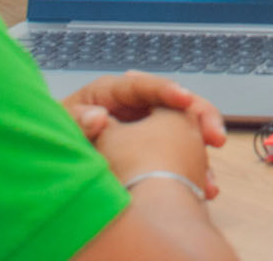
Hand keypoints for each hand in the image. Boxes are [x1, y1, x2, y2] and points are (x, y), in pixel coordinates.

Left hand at [63, 71, 225, 196]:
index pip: (144, 85)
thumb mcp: (64, 124)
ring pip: (186, 130)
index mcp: (115, 91)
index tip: (185, 99)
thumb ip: (78, 120)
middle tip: (215, 138)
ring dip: (203, 151)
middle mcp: (137, 106)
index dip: (167, 90)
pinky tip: (205, 187)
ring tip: (211, 174)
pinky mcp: (155, 148)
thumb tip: (97, 117)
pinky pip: (181, 154)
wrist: (56, 159)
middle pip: (177, 105)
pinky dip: (195, 170)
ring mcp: (148, 127)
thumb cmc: (60, 133)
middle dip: (201, 119)